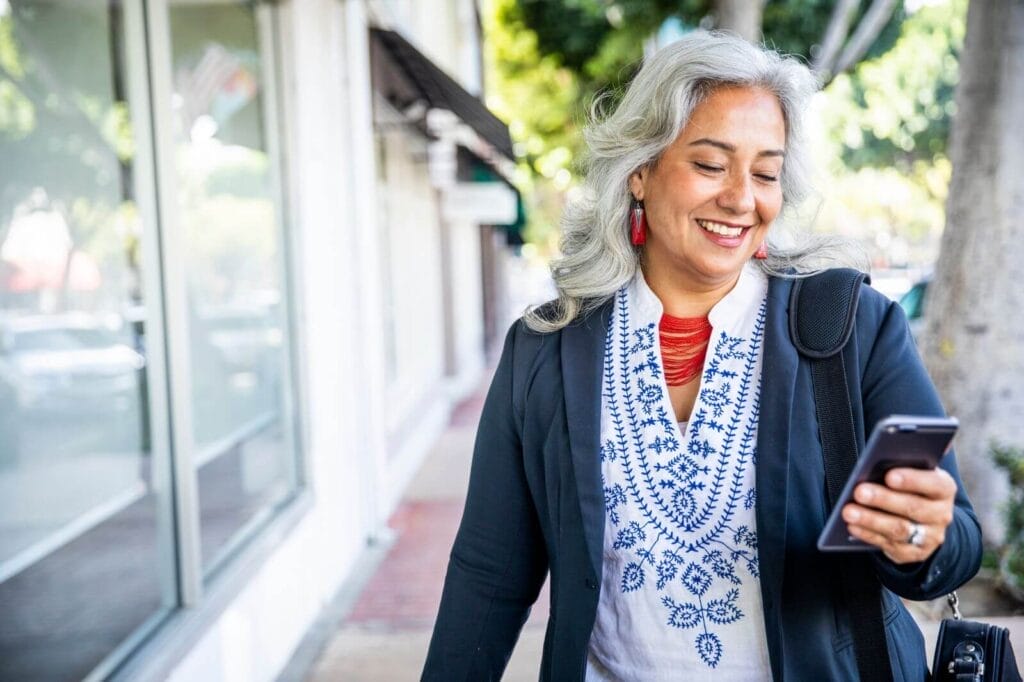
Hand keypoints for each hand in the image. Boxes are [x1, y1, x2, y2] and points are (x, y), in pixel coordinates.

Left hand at [841, 467, 956, 563]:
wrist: (926, 522)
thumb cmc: (912, 487)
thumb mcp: (915, 473)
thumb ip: (905, 464)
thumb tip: (882, 455)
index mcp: (944, 489)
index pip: (934, 484)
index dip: (912, 480)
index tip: (890, 476)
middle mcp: (941, 514)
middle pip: (913, 507)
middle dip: (883, 499)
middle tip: (859, 492)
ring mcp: (929, 536)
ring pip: (899, 529)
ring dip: (871, 519)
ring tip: (849, 511)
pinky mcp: (914, 553)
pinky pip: (888, 544)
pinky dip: (868, 534)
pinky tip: (852, 526)